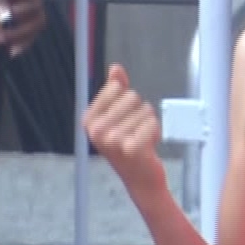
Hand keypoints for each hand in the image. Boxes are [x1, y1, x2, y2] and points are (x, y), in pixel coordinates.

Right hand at [84, 64, 166, 196]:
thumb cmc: (128, 143)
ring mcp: (112, 140)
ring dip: (148, 124)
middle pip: (132, 97)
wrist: (140, 177)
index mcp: (88, 119)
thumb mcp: (118, 114)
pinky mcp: (131, 149)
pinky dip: (156, 131)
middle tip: (135, 131)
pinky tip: (149, 145)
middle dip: (140, 112)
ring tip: (141, 139)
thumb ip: (116, 89)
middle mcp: (96, 130)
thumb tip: (115, 67)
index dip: (127, 100)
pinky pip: (152, 123)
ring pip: (145, 110)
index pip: (117, 87)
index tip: (124, 119)